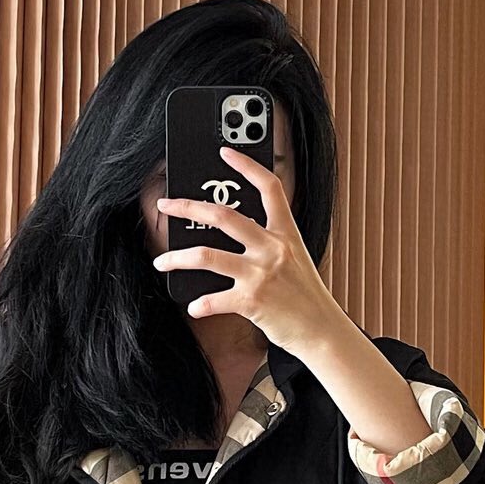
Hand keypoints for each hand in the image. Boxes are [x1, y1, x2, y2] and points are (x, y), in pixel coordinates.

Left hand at [152, 145, 339, 353]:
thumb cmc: (306, 297)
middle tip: (166, 205)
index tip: (226, 153)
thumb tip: (236, 232)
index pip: (269, 188)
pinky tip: (195, 306)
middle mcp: (272, 248)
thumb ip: (270, 242)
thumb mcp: (295, 259)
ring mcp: (261, 274)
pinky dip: (200, 304)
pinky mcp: (252, 301)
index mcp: (286, 233)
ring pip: (207, 256)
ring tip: (162, 262)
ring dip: (177, 258)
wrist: (322, 330)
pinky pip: (214, 299)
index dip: (247, 166)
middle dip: (187, 207)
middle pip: (223, 215)